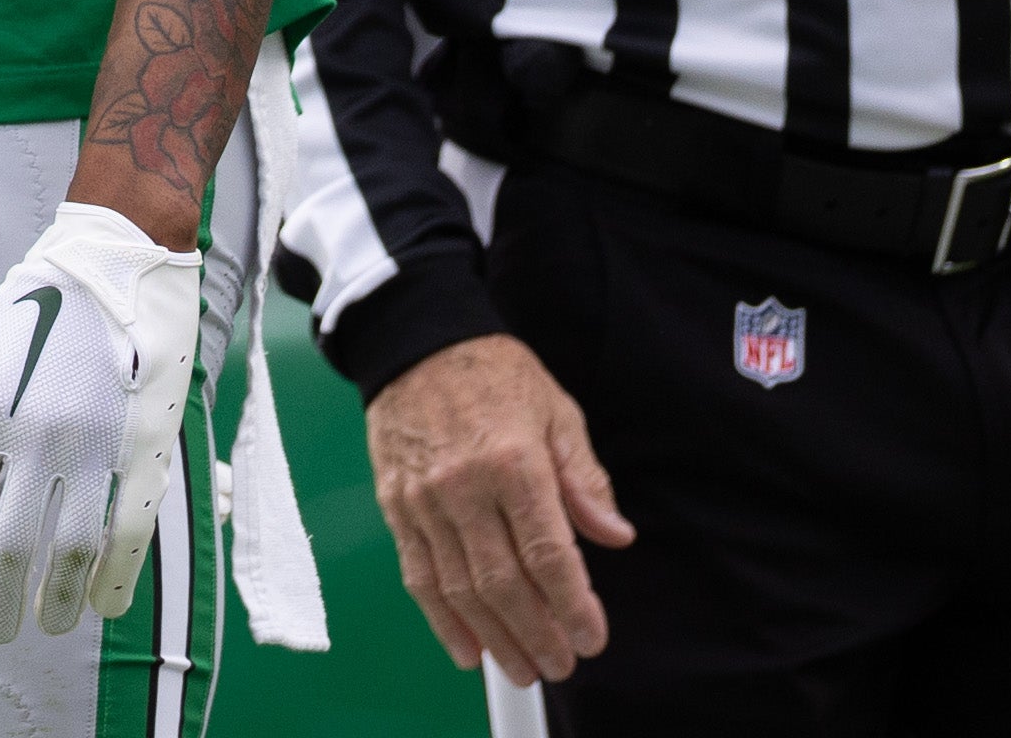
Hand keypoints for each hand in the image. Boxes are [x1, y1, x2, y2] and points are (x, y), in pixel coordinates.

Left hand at [0, 198, 203, 642]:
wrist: (120, 255)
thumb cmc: (38, 302)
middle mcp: (37, 432)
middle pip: (10, 546)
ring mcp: (95, 441)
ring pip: (72, 551)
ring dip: (58, 600)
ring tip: (47, 624)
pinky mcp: (146, 445)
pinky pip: (131, 530)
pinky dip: (117, 577)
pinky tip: (105, 605)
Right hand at [364, 333, 633, 687]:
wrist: (414, 340)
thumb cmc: (493, 373)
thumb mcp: (556, 411)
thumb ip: (584, 478)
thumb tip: (615, 535)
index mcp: (513, 462)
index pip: (548, 554)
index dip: (574, 606)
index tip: (593, 638)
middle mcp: (464, 487)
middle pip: (502, 583)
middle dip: (537, 634)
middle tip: (561, 665)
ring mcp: (424, 500)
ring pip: (459, 588)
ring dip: (494, 638)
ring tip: (521, 668)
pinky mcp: (395, 505)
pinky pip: (417, 573)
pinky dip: (440, 619)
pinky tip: (466, 648)